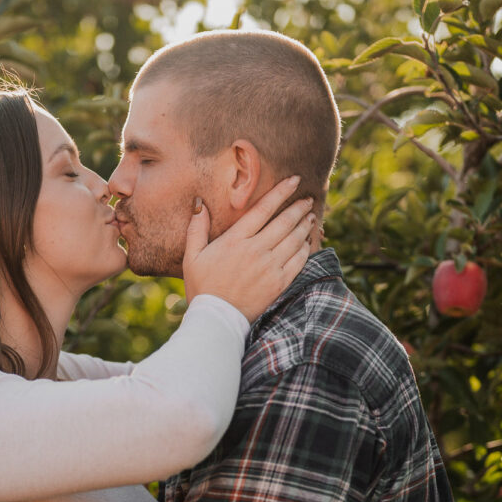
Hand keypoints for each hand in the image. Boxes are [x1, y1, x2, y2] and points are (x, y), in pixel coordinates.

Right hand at [182, 175, 314, 321]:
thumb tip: (199, 204)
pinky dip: (305, 249)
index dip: (281, 192)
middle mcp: (255, 250)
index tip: (294, 181)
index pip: (263, 209)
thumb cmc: (202, 288)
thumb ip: (196, 229)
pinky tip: (307, 242)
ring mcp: (270, 267)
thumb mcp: (191, 257)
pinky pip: (298, 261)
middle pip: (284, 221)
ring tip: (310, 217)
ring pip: (294, 239)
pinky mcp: (279, 284)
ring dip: (304, 226)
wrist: (216, 320)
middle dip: (298, 207)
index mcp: (235, 240)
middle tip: (308, 199)